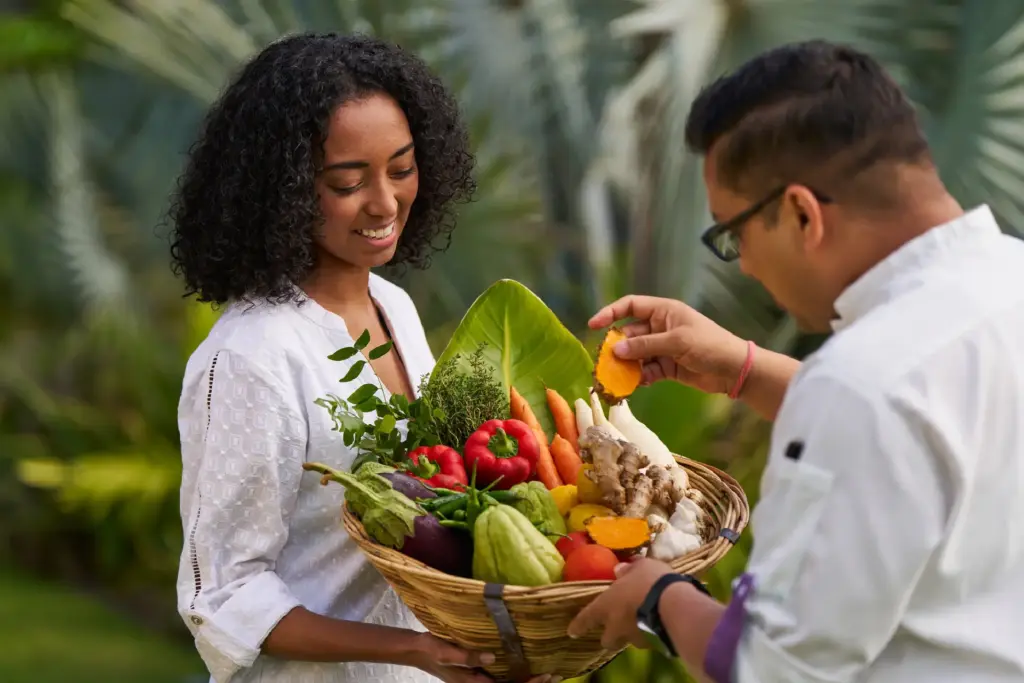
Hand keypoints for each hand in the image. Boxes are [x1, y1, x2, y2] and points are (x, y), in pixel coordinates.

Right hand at [409, 633, 560, 682]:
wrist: (420, 651)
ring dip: (529, 681)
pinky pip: (504, 677)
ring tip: (550, 673)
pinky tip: (529, 665)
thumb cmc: (432, 651)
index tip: (545, 676)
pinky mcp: (482, 672)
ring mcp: (483, 680)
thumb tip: (491, 657)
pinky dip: (519, 674)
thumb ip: (467, 656)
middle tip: (556, 674)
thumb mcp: (446, 652)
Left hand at [566, 558, 674, 650]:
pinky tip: (658, 625)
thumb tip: (619, 570)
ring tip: (641, 623)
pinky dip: (650, 635)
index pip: (586, 618)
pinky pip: (647, 641)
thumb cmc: (650, 581)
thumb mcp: (640, 567)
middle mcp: (616, 626)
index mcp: (606, 606)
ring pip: (628, 641)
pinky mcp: (653, 645)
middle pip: (607, 640)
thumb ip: (628, 570)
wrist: (676, 606)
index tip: (572, 632)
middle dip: (609, 636)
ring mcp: (634, 638)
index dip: (578, 625)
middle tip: (615, 628)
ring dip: (631, 634)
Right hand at [589, 295, 748, 395]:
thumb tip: (616, 350)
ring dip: (626, 366)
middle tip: (604, 362)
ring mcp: (663, 347)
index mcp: (664, 311)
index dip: (610, 313)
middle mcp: (660, 327)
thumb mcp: (676, 342)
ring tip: (616, 378)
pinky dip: (639, 377)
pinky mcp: (667, 366)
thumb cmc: (709, 346)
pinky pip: (646, 370)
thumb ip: (645, 345)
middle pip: (629, 333)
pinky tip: (634, 385)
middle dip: (617, 347)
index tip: (594, 326)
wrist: (734, 370)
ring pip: (636, 354)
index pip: (631, 306)